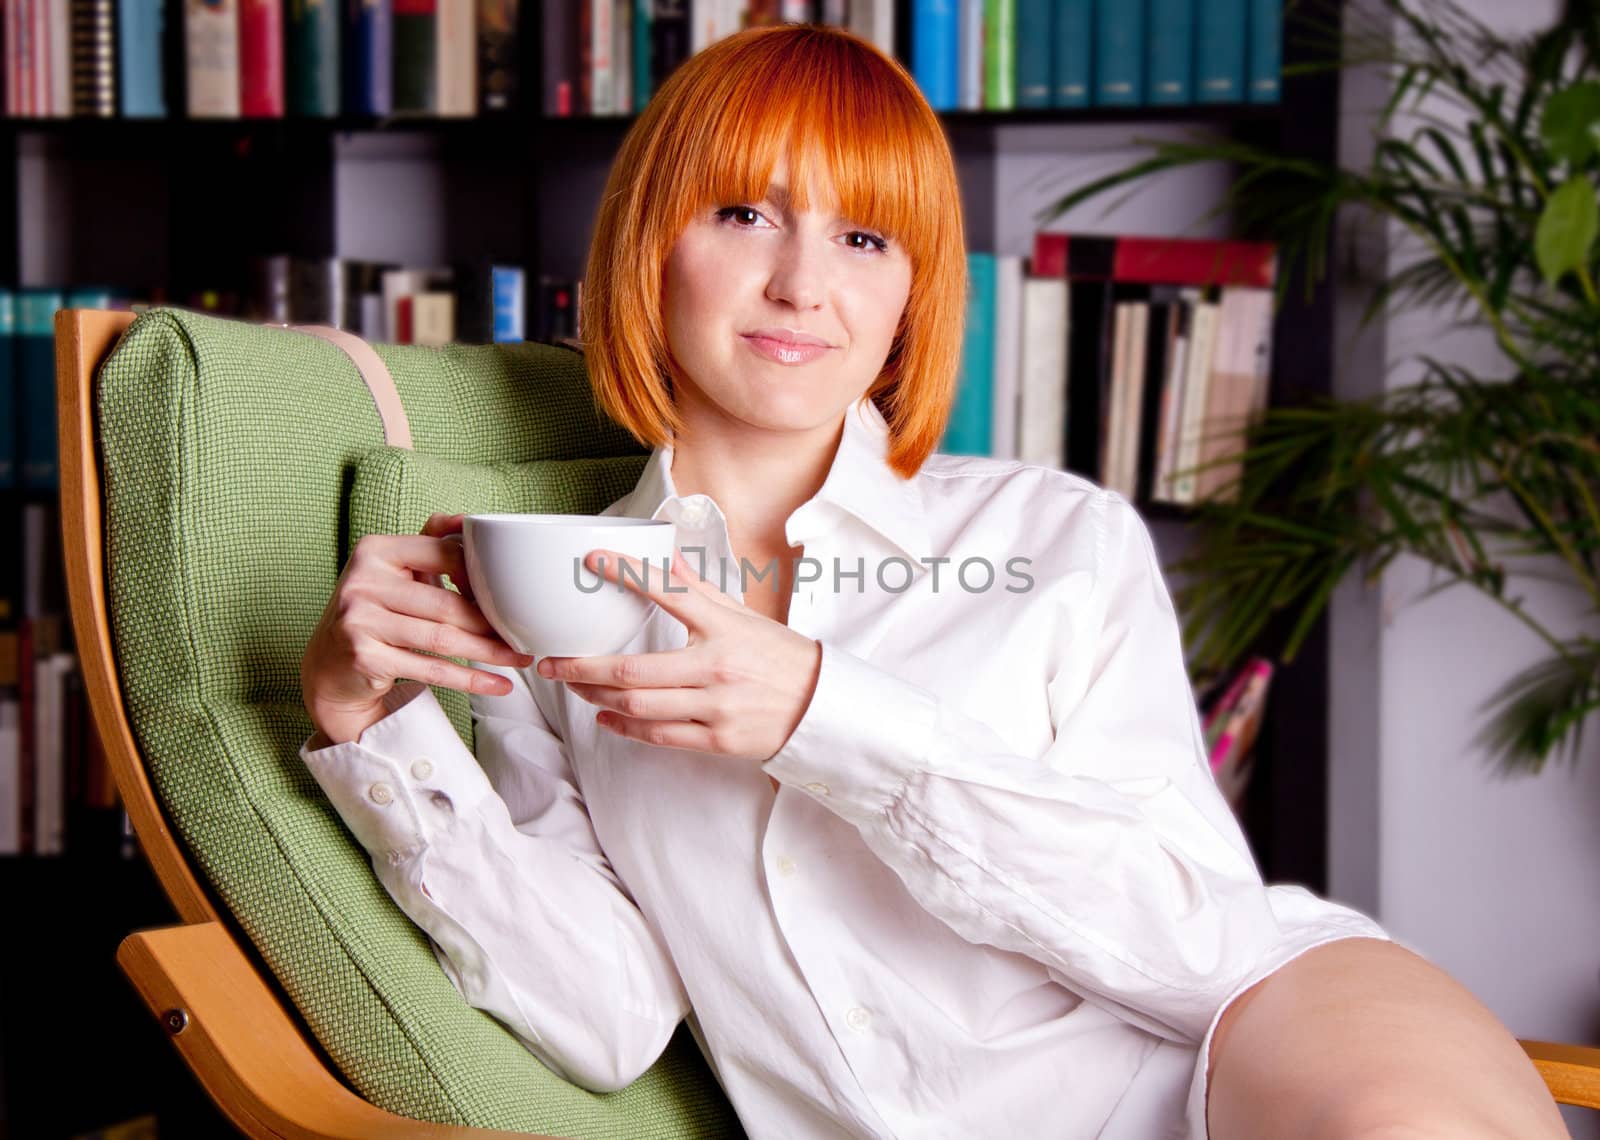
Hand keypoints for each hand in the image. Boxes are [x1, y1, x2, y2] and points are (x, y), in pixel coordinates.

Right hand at [300, 512, 536, 744]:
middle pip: (446, 604)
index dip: (479, 575)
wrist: (329, 666)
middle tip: (523, 635)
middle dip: (491, 624)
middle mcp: (362, 581)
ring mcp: (359, 620)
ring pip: (442, 639)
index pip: (442, 554)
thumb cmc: (374, 611)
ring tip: (520, 659)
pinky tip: (498, 684)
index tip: (507, 594)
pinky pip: (430, 670)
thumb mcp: (395, 572)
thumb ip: (429, 542)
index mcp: (375, 551)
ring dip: (488, 652)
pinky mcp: (364, 657)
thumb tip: (466, 519)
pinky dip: (469, 680)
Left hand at [536, 548, 822, 762]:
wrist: (823, 707)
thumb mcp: (744, 615)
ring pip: (637, 704)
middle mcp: (715, 666)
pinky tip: (604, 715)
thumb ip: (699, 589)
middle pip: (631, 669)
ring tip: (572, 685)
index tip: (592, 562)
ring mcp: (715, 706)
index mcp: (723, 627)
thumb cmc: (779, 657)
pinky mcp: (717, 740)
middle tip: (548, 661)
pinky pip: (659, 735)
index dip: (626, 574)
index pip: (669, 592)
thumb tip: (664, 553)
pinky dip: (625, 726)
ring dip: (596, 696)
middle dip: (581, 666)